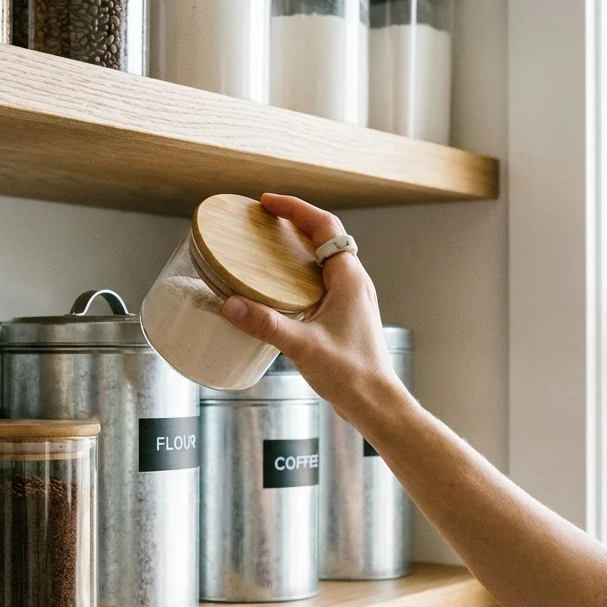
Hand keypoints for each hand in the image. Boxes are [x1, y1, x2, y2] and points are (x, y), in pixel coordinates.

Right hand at [220, 194, 410, 423]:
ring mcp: (350, 299)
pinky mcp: (342, 316)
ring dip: (296, 247)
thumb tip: (230, 305)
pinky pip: (319, 281)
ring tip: (265, 246)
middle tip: (262, 219)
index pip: (325, 226)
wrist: (376, 404)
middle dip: (293, 222)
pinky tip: (276, 288)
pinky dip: (297, 273)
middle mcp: (353, 283)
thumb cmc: (352, 374)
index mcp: (350, 279)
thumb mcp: (303, 346)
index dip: (296, 208)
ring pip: (322, 259)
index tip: (267, 202)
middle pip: (324, 237)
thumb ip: (266, 324)